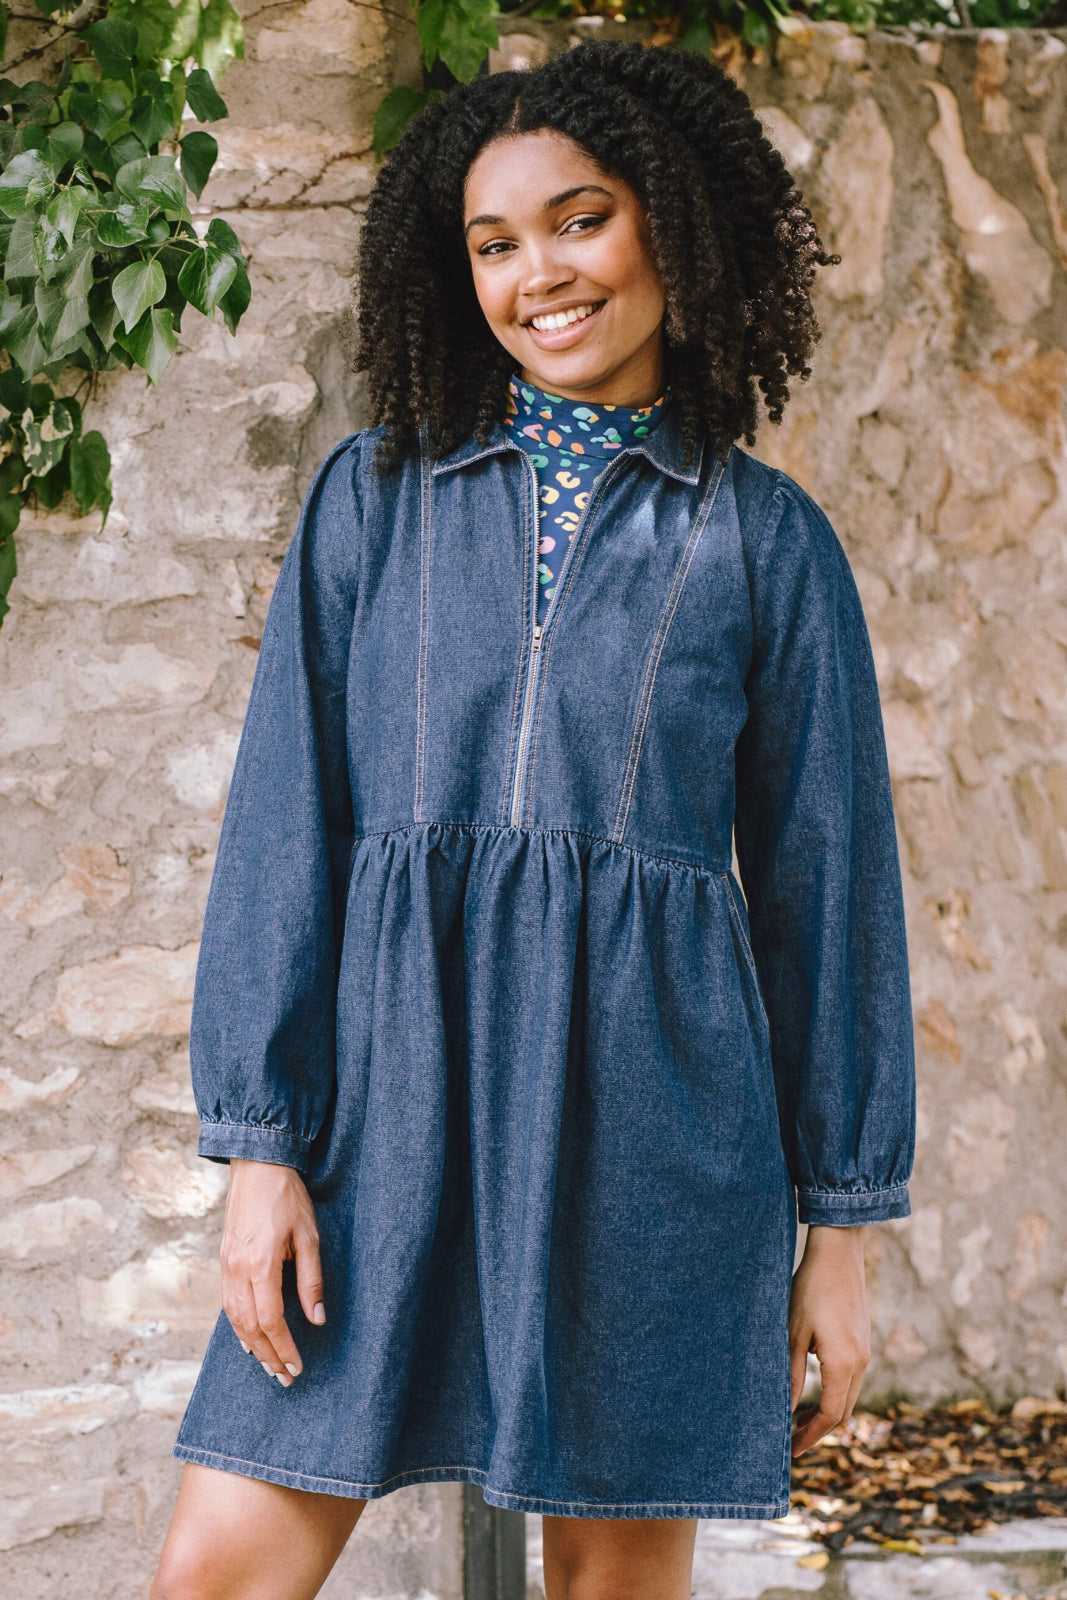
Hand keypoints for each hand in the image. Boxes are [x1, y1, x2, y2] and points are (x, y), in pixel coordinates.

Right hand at [220, 1159, 325, 1385]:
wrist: (257, 1166)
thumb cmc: (287, 1198)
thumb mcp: (308, 1236)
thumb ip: (311, 1279)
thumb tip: (316, 1319)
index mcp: (260, 1265)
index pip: (270, 1321)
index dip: (284, 1348)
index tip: (297, 1367)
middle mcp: (237, 1270)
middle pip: (249, 1327)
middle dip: (268, 1356)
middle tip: (284, 1378)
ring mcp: (226, 1266)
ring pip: (234, 1318)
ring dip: (251, 1346)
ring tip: (268, 1365)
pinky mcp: (223, 1260)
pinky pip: (228, 1303)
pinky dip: (238, 1326)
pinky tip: (248, 1338)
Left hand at [788, 1223, 870, 1456]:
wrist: (838, 1253)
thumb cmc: (811, 1289)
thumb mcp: (793, 1333)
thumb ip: (793, 1374)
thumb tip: (788, 1410)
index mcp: (845, 1363)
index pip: (832, 1415)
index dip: (812, 1436)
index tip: (792, 1450)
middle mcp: (862, 1362)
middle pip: (844, 1411)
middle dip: (820, 1429)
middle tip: (794, 1440)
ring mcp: (866, 1351)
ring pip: (849, 1396)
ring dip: (828, 1412)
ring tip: (800, 1420)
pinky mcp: (863, 1341)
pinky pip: (852, 1379)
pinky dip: (835, 1393)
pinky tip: (814, 1390)